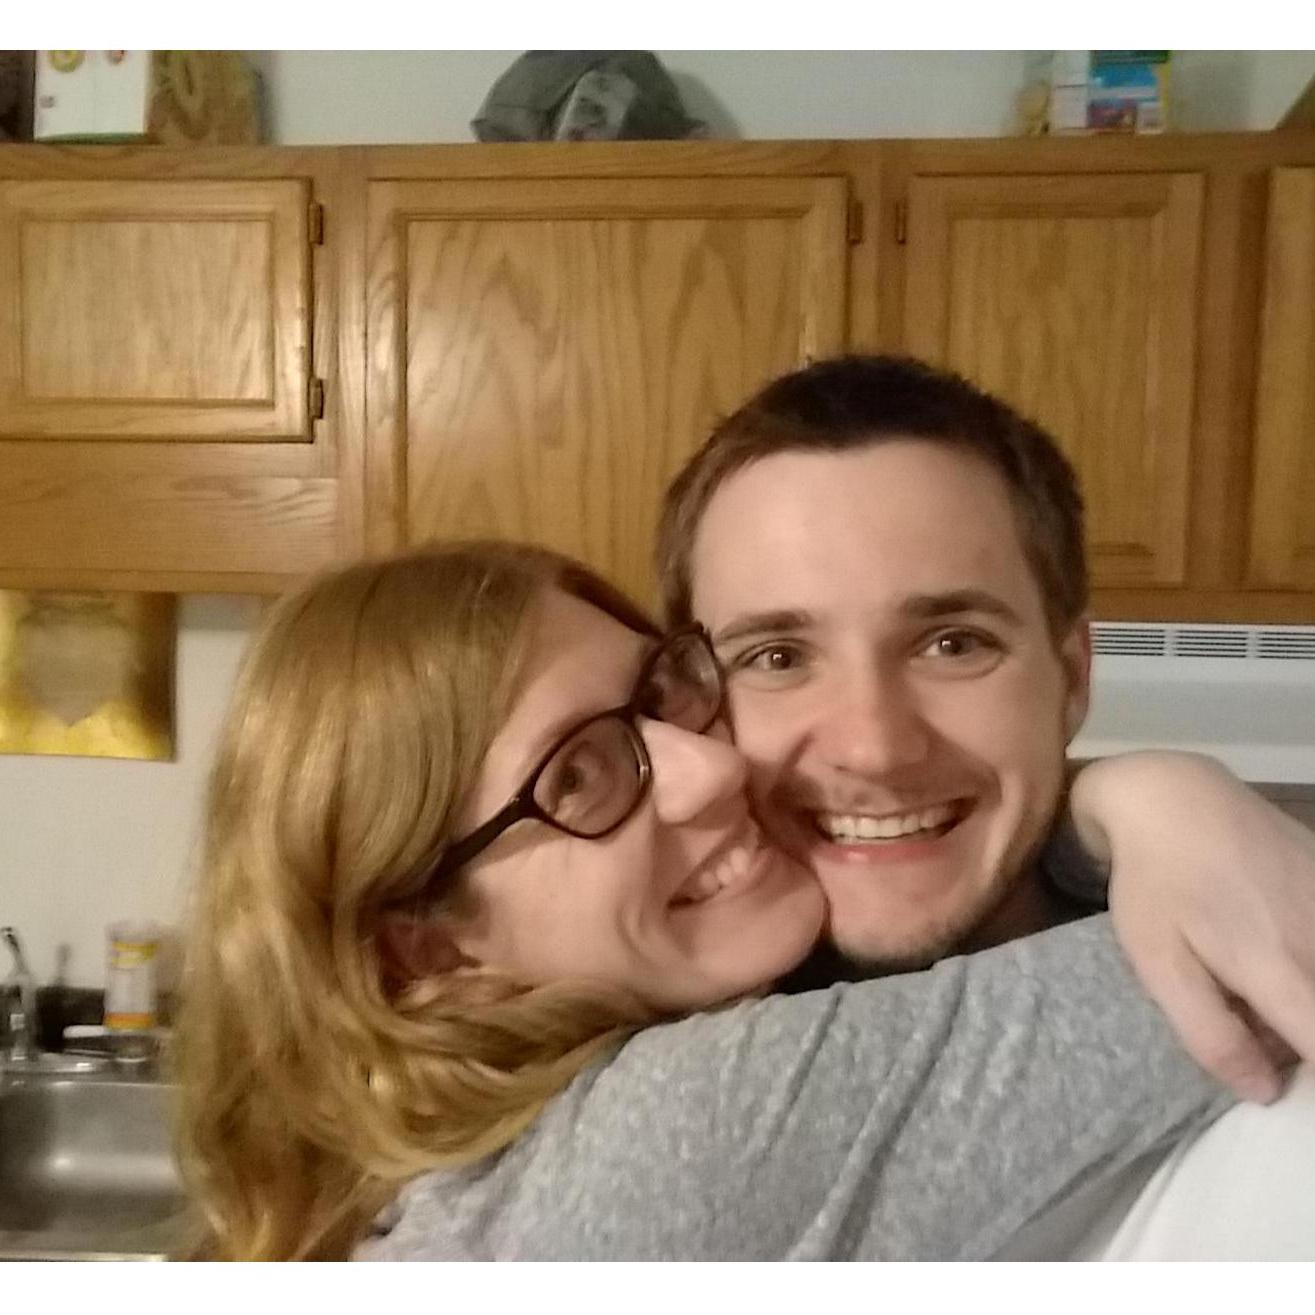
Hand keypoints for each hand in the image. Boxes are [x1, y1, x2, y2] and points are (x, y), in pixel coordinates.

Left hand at [1068, 752, 1314, 1102]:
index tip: (1290, 1080)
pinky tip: (1274, 952)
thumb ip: (1211, 1035)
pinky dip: (1308, 963)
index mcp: (1281, 971)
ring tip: (1262, 990)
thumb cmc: (1156, 884)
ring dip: (1303, 1002)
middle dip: (1304, 1038)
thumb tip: (1265, 1092)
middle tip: (1259, 1027)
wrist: (1175, 797)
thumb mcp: (1158, 964)